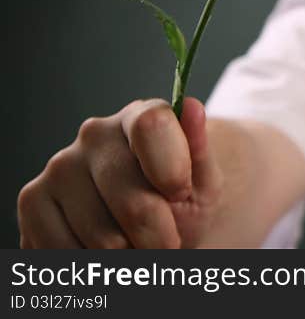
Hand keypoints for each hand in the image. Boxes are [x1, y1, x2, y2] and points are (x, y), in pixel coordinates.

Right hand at [17, 97, 222, 247]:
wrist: (149, 225)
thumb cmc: (179, 198)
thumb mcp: (201, 180)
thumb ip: (199, 150)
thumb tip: (191, 108)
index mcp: (140, 117)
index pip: (152, 125)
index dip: (171, 170)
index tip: (180, 195)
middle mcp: (95, 134)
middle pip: (132, 200)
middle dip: (158, 235)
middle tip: (166, 240)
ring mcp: (60, 166)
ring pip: (103, 238)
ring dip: (129, 255)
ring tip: (135, 242)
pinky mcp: (32, 200)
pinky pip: (68, 254)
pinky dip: (96, 267)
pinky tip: (105, 249)